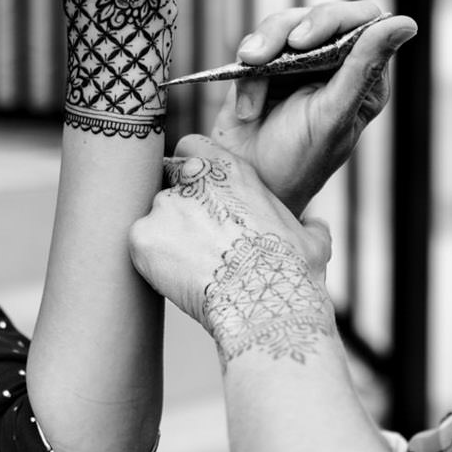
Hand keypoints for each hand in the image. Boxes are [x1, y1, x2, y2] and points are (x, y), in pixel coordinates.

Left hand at [131, 137, 337, 369]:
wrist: (265, 301)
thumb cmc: (292, 271)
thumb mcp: (312, 239)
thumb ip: (307, 224)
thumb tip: (314, 227)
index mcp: (229, 168)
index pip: (191, 150)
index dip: (190, 174)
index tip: (198, 198)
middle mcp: (193, 178)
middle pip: (165, 182)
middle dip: (174, 208)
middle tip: (190, 242)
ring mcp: (164, 205)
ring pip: (151, 218)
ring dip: (163, 239)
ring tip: (188, 271)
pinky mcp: (142, 236)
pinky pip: (137, 246)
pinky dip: (149, 263)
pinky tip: (174, 280)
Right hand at [214, 3, 416, 215]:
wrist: (246, 183)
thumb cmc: (296, 161)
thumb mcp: (332, 115)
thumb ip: (363, 67)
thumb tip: (407, 22)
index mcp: (364, 77)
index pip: (364, 22)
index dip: (337, 18)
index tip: (305, 40)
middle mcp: (335, 65)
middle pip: (322, 15)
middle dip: (293, 28)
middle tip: (270, 53)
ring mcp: (299, 63)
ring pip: (286, 23)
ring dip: (265, 44)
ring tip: (252, 68)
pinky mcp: (266, 66)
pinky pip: (259, 42)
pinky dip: (249, 66)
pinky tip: (248, 103)